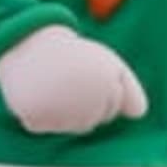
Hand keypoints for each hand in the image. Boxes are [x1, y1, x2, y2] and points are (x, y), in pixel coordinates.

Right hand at [0, 26, 148, 134]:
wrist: (28, 39)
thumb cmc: (73, 56)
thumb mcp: (109, 66)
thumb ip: (130, 91)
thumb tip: (138, 116)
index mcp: (109, 88)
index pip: (110, 113)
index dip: (97, 94)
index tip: (85, 75)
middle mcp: (88, 104)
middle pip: (88, 123)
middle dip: (80, 106)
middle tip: (66, 80)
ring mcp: (61, 112)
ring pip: (65, 127)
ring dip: (58, 111)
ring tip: (52, 85)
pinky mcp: (35, 117)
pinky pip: (39, 126)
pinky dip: (35, 113)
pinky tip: (35, 92)